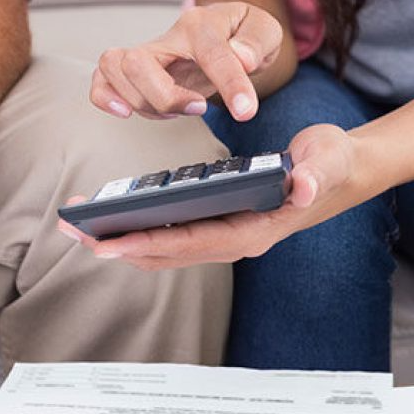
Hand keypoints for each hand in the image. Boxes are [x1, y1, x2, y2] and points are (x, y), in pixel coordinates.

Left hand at [59, 124, 378, 269]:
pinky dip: (138, 230)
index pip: (190, 243)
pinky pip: (169, 235)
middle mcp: (233, 241)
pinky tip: (110, 218)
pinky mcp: (216, 225)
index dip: (148, 244)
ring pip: (163, 248)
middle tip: (73, 233)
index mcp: (253, 231)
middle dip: (118, 245)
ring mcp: (223, 236)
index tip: (109, 244)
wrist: (340, 171)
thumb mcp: (327, 161)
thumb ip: (316, 173)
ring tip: (78, 227)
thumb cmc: (330, 164)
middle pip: (166, 252)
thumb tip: (303, 184)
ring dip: (121, 240)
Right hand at [90, 2, 282, 120]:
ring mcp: (147, 53)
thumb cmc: (242, 34)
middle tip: (199, 107)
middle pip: (138, 61)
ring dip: (142, 101)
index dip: (229, 84)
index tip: (246, 110)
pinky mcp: (134, 71)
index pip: (209, 52)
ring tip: (174, 111)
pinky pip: (101, 79)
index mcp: (201, 22)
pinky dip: (105, 97)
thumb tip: (242, 58)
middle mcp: (167, 37)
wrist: (226, 33)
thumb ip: (257, 41)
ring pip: (115, 69)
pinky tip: (125, 112)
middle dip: (166, 96)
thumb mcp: (266, 30)